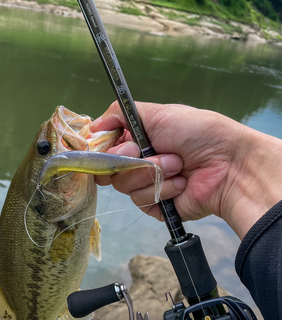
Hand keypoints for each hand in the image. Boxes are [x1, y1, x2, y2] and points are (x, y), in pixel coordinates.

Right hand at [92, 102, 281, 238]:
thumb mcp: (158, 113)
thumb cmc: (197, 133)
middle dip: (129, 160)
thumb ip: (119, 114)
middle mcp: (138, 163)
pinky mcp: (155, 206)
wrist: (227, 164)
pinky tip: (182, 183)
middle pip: (108, 169)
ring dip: (153, 172)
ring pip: (124, 185)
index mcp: (136, 140)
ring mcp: (146, 185)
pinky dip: (163, 190)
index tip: (114, 145)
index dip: (103, 149)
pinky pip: (142, 201)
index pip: (103, 149)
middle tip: (146, 152)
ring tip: (178, 165)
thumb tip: (92, 126)